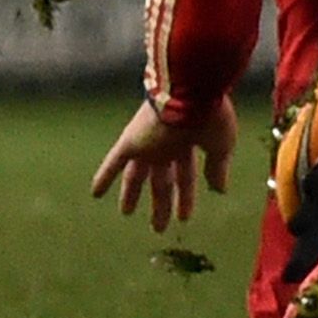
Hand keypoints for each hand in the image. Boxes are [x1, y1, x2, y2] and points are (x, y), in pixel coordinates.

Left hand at [90, 98, 235, 232]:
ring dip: (132, 195)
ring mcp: (148, 143)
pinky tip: (96, 194)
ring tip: (127, 213)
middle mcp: (166, 145)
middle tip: (158, 227)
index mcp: (189, 143)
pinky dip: (104, 178)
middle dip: (160, 203)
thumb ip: (217, 168)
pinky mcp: (131, 141)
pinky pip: (114, 163)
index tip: (184, 217)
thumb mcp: (221, 146)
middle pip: (161, 180)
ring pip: (137, 175)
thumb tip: (218, 190)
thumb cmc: (211, 116)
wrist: (193, 90)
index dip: (185, 198)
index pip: (186, 176)